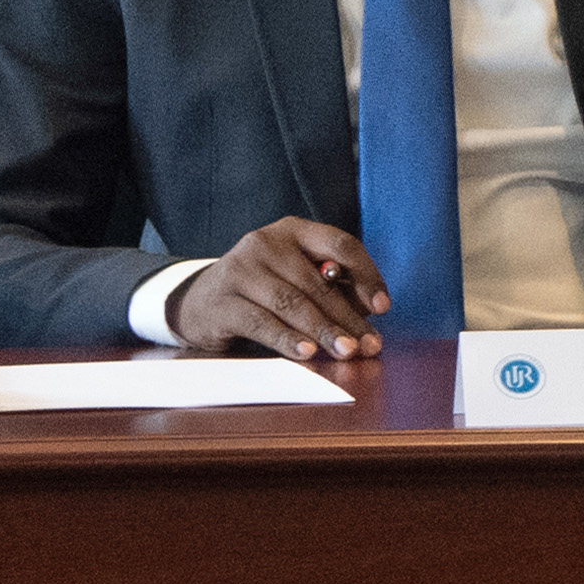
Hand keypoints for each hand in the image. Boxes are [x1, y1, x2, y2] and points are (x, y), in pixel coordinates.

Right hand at [175, 218, 390, 358]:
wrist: (200, 303)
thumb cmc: (263, 292)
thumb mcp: (296, 279)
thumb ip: (330, 290)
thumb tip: (367, 316)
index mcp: (294, 231)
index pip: (340, 244)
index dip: (366, 275)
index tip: (383, 307)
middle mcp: (265, 242)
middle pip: (317, 281)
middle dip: (348, 317)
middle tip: (369, 345)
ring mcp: (240, 269)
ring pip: (291, 302)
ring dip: (323, 330)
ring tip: (346, 352)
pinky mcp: (222, 301)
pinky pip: (261, 322)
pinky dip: (287, 339)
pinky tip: (307, 353)